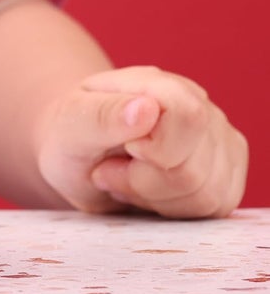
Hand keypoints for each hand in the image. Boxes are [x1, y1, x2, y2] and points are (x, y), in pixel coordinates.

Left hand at [36, 64, 247, 217]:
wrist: (79, 156)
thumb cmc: (71, 135)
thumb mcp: (69, 124)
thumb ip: (103, 115)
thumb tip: (149, 108)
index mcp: (160, 83)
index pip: (188, 116)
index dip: (157, 147)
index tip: (124, 148)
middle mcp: (199, 107)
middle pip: (194, 168)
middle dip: (144, 182)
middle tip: (109, 170)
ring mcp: (218, 143)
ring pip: (207, 195)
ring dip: (156, 199)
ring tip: (125, 178)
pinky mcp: (225, 177)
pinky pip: (214, 209)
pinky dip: (174, 210)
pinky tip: (148, 192)